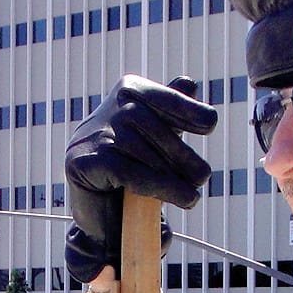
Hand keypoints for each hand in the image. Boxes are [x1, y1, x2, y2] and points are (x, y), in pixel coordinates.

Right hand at [64, 76, 214, 285]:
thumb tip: (189, 82)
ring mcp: (93, 134)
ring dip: (174, 177)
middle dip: (182, 154)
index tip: (209, 125)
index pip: (164, 97)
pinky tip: (184, 198)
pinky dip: (161, 187)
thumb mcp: (156, 137)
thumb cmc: (134, 165)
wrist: (99, 209)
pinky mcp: (83, 162)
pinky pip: (129, 172)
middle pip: (153, 126)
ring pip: (142, 152)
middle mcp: (110, 107)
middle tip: (202, 177)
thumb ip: (171, 111)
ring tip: (192, 196)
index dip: (188, 109)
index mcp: (129, 90)